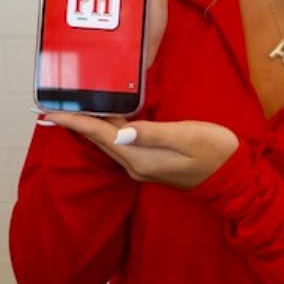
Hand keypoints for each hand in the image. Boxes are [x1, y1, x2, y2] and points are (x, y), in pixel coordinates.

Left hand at [39, 111, 238, 190]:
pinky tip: (104, 119)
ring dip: (89, 126)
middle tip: (52, 106)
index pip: (99, 135)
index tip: (49, 112)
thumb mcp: (186, 136)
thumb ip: (152, 133)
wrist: (234, 177)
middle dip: (75, 123)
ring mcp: (143, 165)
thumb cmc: (214, 151)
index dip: (74, 121)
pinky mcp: (151, 162)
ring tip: (71, 110)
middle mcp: (136, 164)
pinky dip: (106, 130)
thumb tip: (119, 132)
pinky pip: (120, 143)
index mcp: (141, 157)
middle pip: (98, 140)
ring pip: (108, 142)